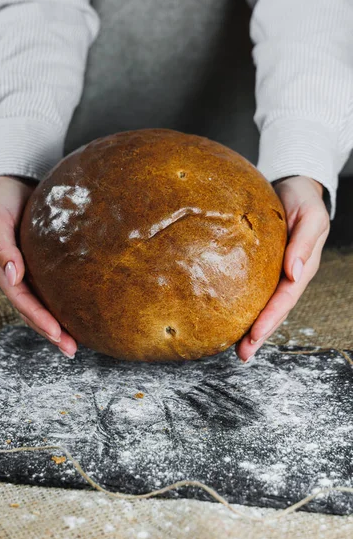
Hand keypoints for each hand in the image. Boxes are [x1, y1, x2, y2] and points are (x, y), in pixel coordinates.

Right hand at [0, 175, 77, 357]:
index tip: (57, 332)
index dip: (38, 318)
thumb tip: (13, 274)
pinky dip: (63, 307)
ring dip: (57, 327)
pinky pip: (51, 292)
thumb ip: (1, 245)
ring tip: (76, 345)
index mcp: (2, 269)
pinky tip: (79, 317)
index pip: (22, 300)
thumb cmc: (4, 203)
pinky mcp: (41, 269)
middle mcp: (16, 277)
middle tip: (72, 350)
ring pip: (42, 306)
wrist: (15, 188)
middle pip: (32, 312)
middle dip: (51, 333)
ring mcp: (28, 275)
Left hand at [236, 175, 329, 362]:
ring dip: (250, 326)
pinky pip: (251, 288)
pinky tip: (227, 315)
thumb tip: (294, 272)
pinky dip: (241, 304)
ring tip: (235, 348)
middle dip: (260, 334)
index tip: (254, 334)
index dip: (271, 318)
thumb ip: (304, 243)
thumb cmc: (303, 199)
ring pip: (263, 304)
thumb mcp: (311, 216)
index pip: (286, 298)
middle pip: (274, 310)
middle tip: (242, 354)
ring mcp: (275, 272)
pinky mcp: (260, 264)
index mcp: (303, 266)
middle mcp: (289, 274)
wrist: (293, 184)